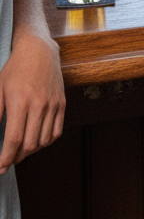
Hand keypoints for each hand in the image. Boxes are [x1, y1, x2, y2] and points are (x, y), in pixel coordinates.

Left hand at [0, 35, 64, 172]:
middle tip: (8, 160)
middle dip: (16, 157)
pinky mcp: (61, 103)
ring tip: (21, 150)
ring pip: (44, 141)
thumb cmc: (15, 68)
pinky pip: (57, 131)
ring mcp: (53, 104)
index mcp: (20, 102)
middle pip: (30, 144)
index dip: (5, 158)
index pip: (14, 139)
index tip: (0, 168)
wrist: (39, 50)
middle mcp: (39, 105)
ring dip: (31, 151)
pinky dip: (46, 142)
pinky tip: (37, 141)